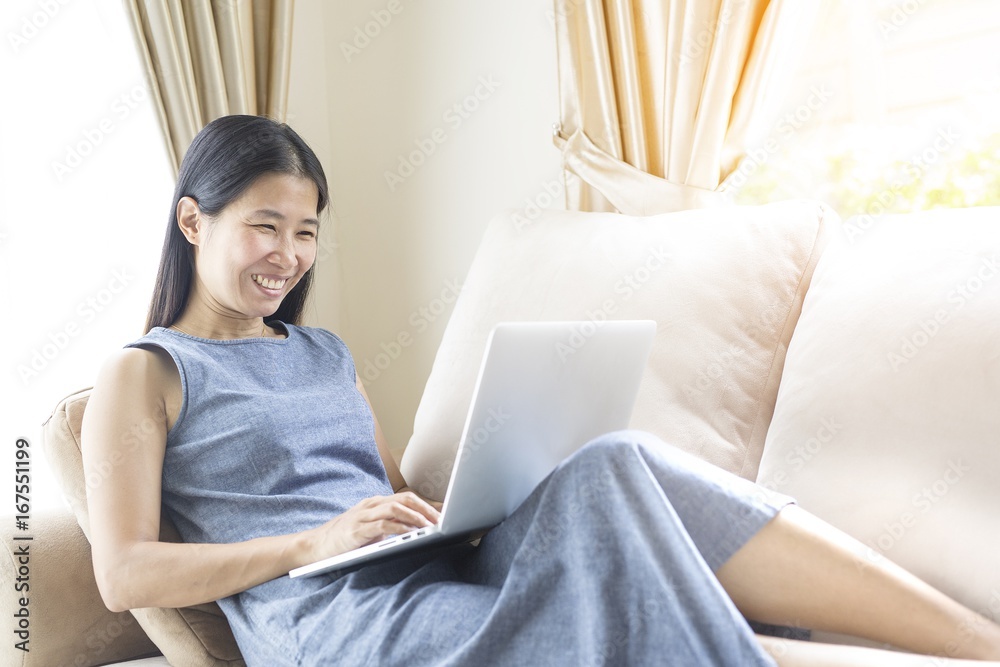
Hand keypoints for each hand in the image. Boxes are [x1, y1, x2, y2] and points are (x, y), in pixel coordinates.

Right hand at [305, 491, 441, 561]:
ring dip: (416, 517)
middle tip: (443, 521)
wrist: (314, 546)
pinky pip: (382, 524)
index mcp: (376, 503)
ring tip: (431, 526)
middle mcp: (371, 505)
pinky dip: (399, 527)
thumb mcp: (372, 529)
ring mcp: (362, 516)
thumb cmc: (346, 540)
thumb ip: (392, 526)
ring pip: (395, 508)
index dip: (427, 504)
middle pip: (404, 499)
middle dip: (426, 509)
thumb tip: (420, 528)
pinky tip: (410, 533)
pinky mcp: (356, 530)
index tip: (446, 514)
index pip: (406, 498)